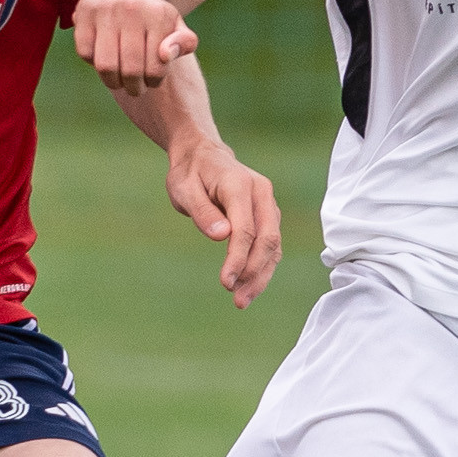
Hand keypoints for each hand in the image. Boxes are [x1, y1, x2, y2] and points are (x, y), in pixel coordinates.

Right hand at [73, 0, 199, 94]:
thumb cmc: (153, 13)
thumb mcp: (176, 24)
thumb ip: (185, 43)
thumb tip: (165, 55)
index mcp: (159, 15)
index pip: (155, 68)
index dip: (153, 82)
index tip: (152, 81)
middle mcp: (131, 10)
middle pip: (129, 70)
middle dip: (133, 87)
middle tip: (135, 88)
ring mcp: (105, 10)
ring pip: (105, 65)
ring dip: (112, 81)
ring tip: (118, 81)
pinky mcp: (84, 12)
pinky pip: (85, 53)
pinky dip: (93, 62)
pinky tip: (104, 58)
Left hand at [168, 140, 284, 307]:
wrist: (203, 155)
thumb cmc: (190, 173)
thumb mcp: (184, 189)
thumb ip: (202, 212)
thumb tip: (222, 236)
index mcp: (240, 185)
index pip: (246, 229)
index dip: (238, 259)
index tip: (226, 282)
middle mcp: (261, 193)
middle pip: (267, 239)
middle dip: (254, 273)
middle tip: (237, 300)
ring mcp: (268, 204)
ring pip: (273, 245)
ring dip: (261, 275)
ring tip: (242, 301)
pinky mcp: (267, 215)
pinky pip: (271, 244)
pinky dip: (262, 267)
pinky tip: (249, 287)